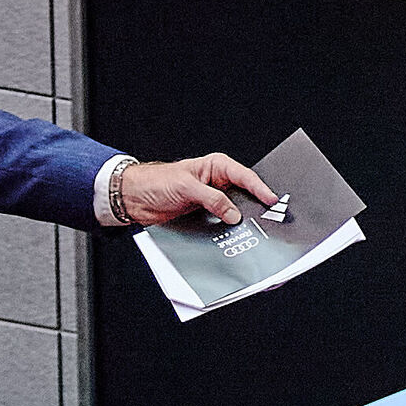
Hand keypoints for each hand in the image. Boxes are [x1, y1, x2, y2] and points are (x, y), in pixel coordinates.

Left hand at [115, 153, 275, 228]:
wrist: (135, 199)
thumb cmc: (156, 182)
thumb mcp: (186, 188)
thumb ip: (212, 199)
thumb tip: (233, 213)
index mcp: (216, 166)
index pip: (244, 177)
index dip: (259, 189)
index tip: (270, 200)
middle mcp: (217, 182)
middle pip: (244, 195)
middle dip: (255, 207)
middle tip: (269, 219)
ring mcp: (212, 200)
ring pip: (235, 212)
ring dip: (241, 222)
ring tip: (254, 232)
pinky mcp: (205, 216)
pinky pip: (222, 223)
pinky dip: (228, 231)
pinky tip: (234, 238)